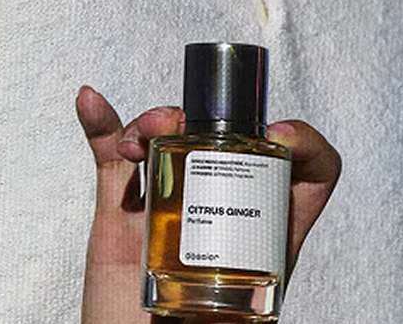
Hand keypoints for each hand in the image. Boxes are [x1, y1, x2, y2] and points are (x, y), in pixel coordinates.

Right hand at [76, 86, 340, 322]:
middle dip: (208, 118)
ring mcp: (172, 205)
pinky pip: (112, 161)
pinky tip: (91, 101)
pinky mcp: (122, 213)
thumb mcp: (247, 320)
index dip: (307, 144)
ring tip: (139, 138)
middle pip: (231, 139)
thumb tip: (259, 312)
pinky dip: (101, 126)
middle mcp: (225, 208)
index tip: (278, 137)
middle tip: (183, 127)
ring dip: (154, 122)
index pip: (311, 172)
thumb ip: (256, 303)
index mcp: (269, 230)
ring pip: (171, 141)